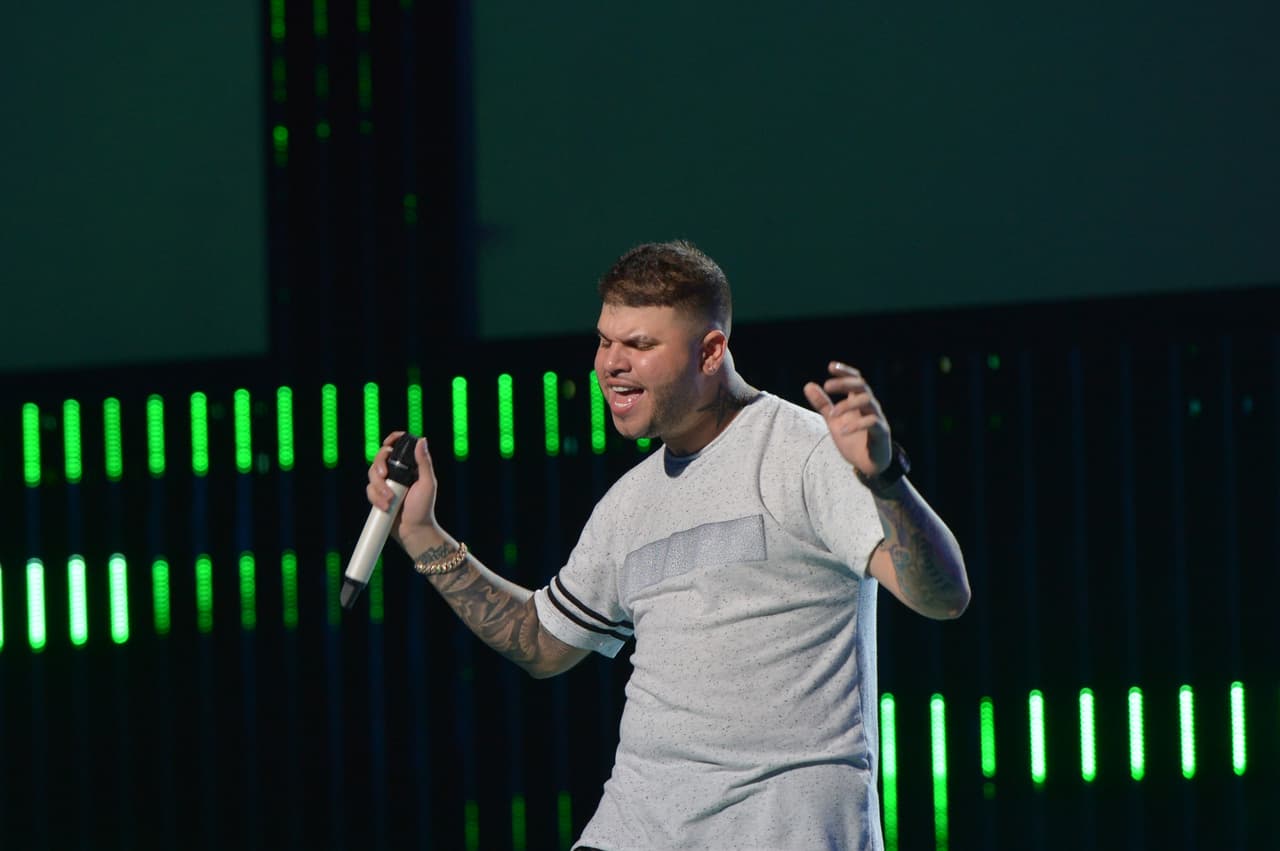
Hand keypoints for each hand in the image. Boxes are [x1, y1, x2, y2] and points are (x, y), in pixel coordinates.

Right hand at [366, 431, 441, 550]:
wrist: (413, 531)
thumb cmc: (424, 508)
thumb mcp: (427, 483)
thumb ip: (424, 462)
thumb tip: (422, 440)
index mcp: (410, 467)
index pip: (397, 447)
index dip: (391, 440)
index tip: (388, 444)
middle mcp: (397, 473)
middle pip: (379, 459)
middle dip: (379, 467)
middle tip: (384, 476)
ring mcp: (386, 484)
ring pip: (371, 475)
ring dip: (378, 487)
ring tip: (389, 501)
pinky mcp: (378, 495)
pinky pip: (369, 490)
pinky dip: (375, 498)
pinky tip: (385, 507)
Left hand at [803, 361, 892, 476]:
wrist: (867, 464)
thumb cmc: (852, 439)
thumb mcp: (833, 420)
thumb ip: (822, 404)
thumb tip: (807, 385)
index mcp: (858, 401)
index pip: (856, 380)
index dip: (845, 371)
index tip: (831, 366)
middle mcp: (870, 406)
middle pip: (862, 386)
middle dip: (845, 383)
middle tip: (827, 385)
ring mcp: (877, 418)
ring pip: (868, 400)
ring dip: (847, 404)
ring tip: (832, 414)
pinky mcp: (881, 432)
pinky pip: (872, 422)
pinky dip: (856, 424)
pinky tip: (842, 431)